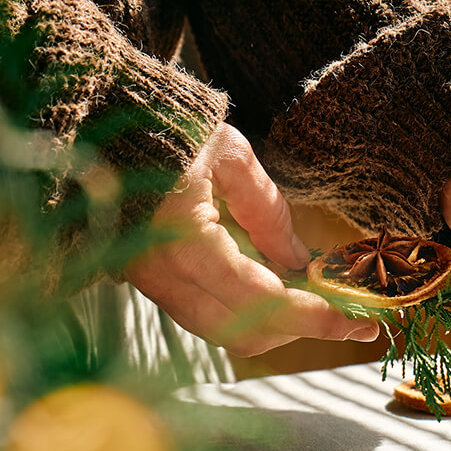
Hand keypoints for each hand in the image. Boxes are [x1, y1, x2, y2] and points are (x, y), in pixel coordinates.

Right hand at [125, 123, 377, 356]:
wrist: (95, 118)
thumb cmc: (164, 126)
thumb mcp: (229, 155)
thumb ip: (266, 210)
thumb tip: (296, 259)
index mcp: (183, 242)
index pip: (260, 301)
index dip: (313, 317)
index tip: (355, 323)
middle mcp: (162, 276)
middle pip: (242, 332)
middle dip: (299, 331)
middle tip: (347, 319)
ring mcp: (150, 283)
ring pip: (222, 331)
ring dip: (273, 326)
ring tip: (316, 306)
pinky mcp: (148, 281)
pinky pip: (203, 314)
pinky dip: (245, 313)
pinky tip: (275, 291)